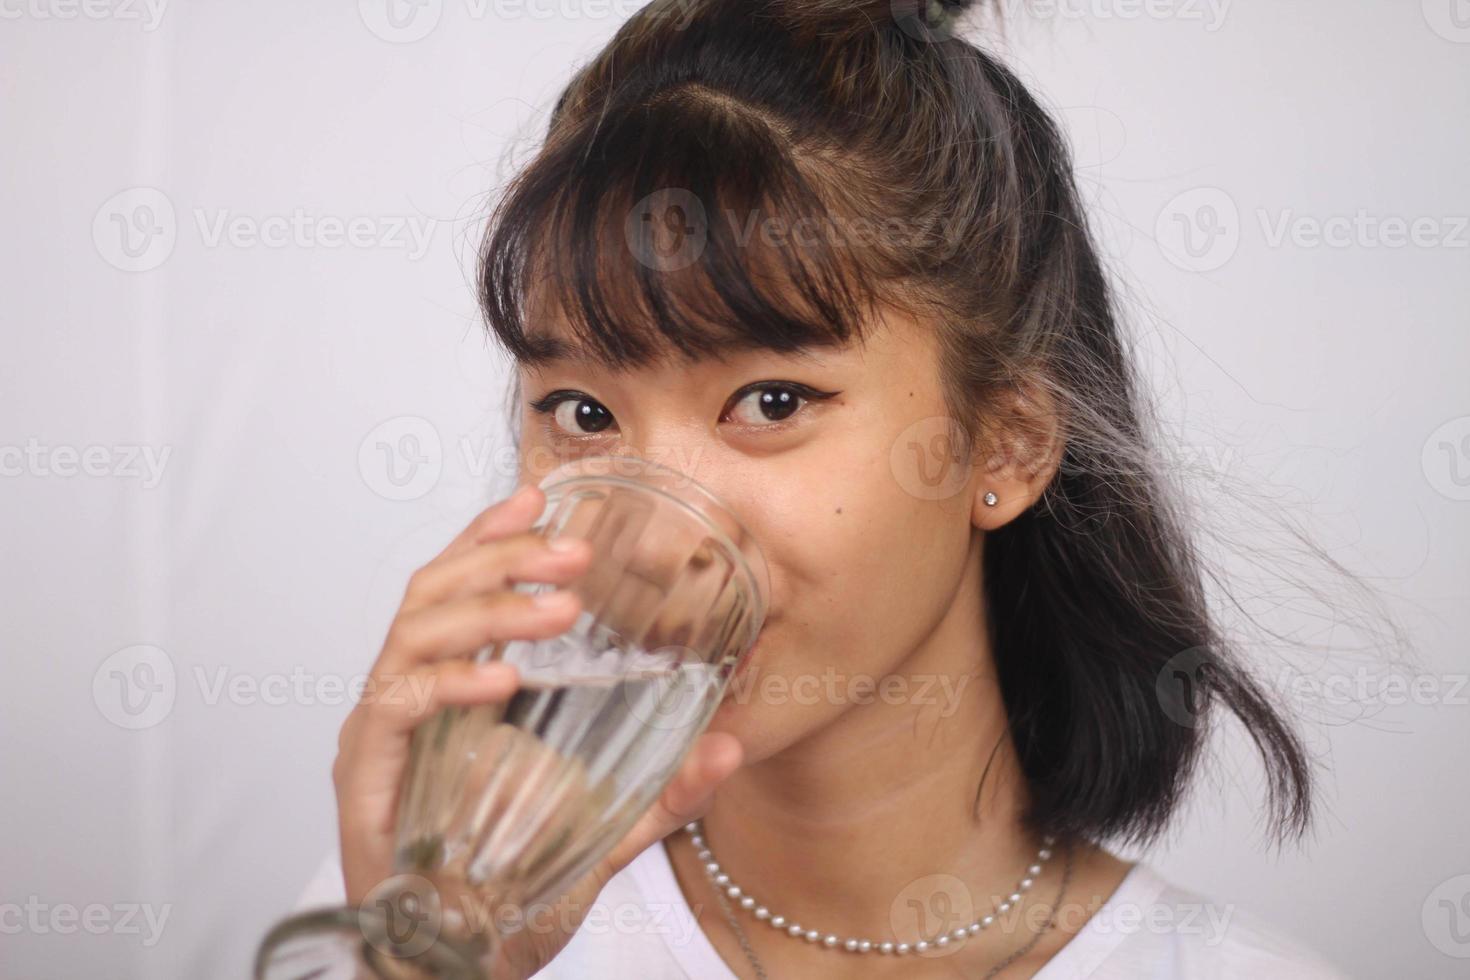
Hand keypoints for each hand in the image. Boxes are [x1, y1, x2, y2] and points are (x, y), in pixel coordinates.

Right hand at [331, 482, 743, 977]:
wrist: (444, 965)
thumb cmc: (503, 890)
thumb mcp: (600, 830)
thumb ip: (660, 790)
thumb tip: (731, 746)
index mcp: (451, 690)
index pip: (461, 586)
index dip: (493, 535)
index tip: (542, 497)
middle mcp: (409, 696)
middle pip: (436, 590)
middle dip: (502, 557)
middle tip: (573, 553)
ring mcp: (385, 731)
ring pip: (416, 630)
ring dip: (488, 608)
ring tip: (559, 609)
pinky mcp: (368, 771)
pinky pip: (399, 700)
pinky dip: (450, 680)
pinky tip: (502, 680)